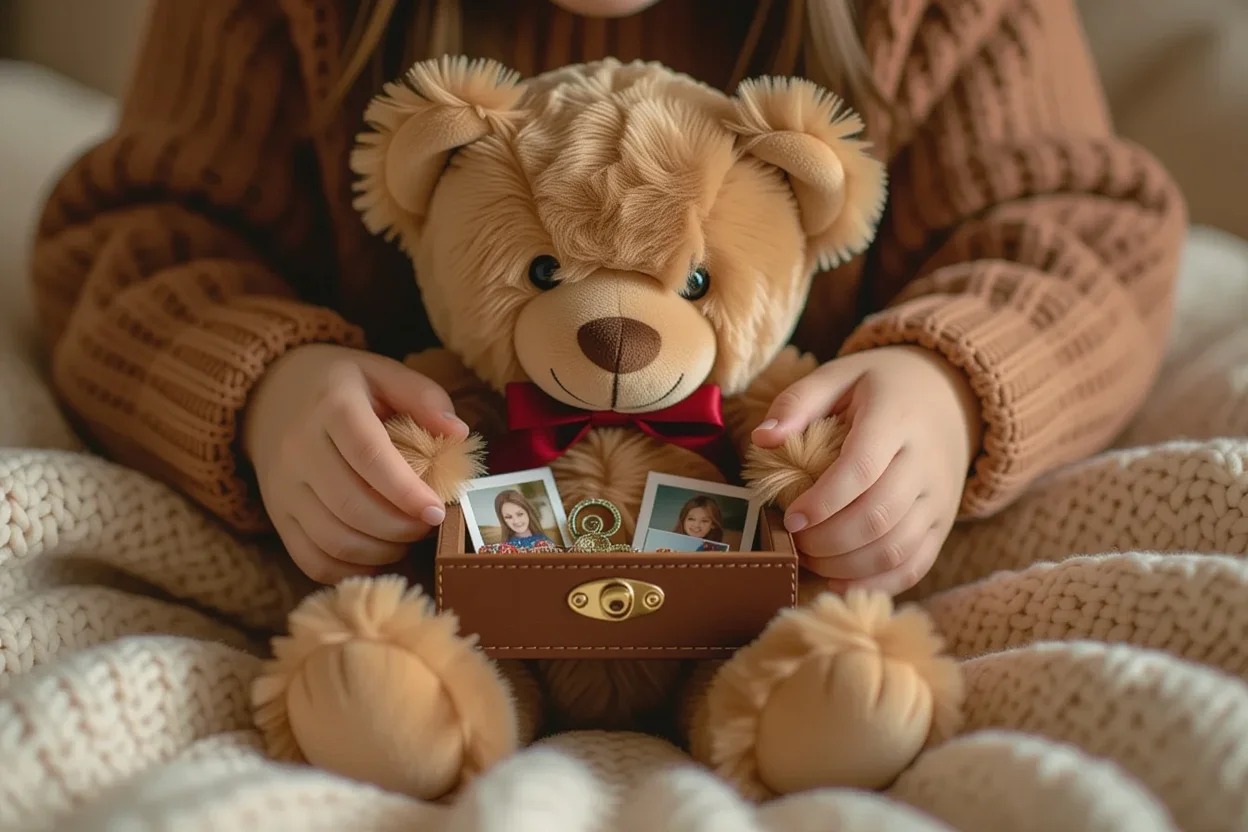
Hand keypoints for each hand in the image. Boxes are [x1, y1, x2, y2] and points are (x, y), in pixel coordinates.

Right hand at [243, 344, 468, 583]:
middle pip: (352, 505)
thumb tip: (458, 434)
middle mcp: (299, 448)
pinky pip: (311, 559)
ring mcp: (282, 487)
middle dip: (401, 527)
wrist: (271, 395)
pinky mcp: (276, 516)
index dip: (406, 491)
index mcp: (332, 406)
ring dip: (381, 551)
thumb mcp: (382, 373)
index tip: (437, 511)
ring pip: (333, 539)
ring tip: (406, 537)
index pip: (369, 457)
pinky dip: (350, 570)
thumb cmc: (341, 386)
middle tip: (428, 524)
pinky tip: (377, 557)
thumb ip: (424, 397)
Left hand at [751, 345, 981, 594]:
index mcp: (895, 418)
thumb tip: (762, 439)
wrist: (949, 396)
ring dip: (846, 566)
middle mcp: (925, 461)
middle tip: (794, 543)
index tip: (790, 518)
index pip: (861, 469)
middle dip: (827, 540)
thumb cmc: (880, 386)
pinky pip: (915, 565)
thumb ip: (797, 402)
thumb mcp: (839, 376)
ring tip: (811, 560)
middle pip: (877, 516)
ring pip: (896, 548)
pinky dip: (877, 583)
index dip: (823, 501)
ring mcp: (939, 497)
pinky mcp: (943, 523)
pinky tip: (840, 582)